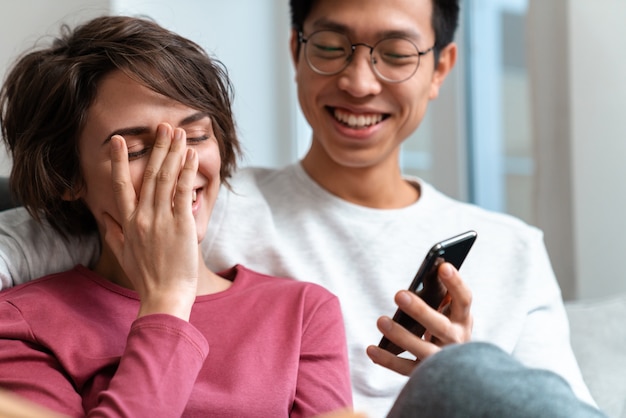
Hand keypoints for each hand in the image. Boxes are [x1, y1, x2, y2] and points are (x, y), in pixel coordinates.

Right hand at [103, 123, 198, 319]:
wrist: (164, 296)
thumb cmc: (146, 278)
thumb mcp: (122, 254)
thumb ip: (112, 232)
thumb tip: (103, 216)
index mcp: (128, 223)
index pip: (121, 186)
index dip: (120, 162)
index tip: (119, 141)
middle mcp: (143, 217)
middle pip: (149, 175)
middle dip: (157, 148)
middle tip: (162, 126)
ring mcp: (162, 219)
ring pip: (166, 179)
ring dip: (173, 153)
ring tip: (178, 133)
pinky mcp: (181, 225)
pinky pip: (183, 192)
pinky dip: (187, 173)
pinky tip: (191, 157)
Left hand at [366, 262, 472, 374]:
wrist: (456, 371)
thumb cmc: (444, 328)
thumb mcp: (448, 313)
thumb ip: (439, 296)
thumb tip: (431, 271)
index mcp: (463, 319)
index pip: (464, 299)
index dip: (455, 283)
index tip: (442, 266)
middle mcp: (457, 340)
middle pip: (440, 325)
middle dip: (420, 310)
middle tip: (399, 294)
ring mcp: (442, 359)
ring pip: (422, 348)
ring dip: (401, 335)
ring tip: (381, 320)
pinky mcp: (425, 373)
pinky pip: (405, 368)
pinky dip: (387, 359)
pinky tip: (370, 349)